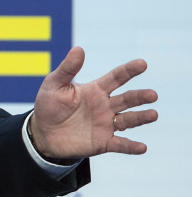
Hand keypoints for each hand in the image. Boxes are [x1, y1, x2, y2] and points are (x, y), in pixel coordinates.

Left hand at [29, 46, 157, 159]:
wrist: (43, 132)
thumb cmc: (49, 104)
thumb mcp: (54, 84)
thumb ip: (68, 69)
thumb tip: (79, 48)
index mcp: (95, 90)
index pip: (116, 77)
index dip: (129, 70)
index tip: (142, 64)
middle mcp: (105, 106)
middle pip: (127, 99)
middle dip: (140, 97)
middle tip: (152, 95)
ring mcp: (106, 124)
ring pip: (128, 120)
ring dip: (141, 118)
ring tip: (153, 114)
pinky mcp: (103, 142)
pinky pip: (120, 144)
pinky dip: (131, 146)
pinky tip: (142, 147)